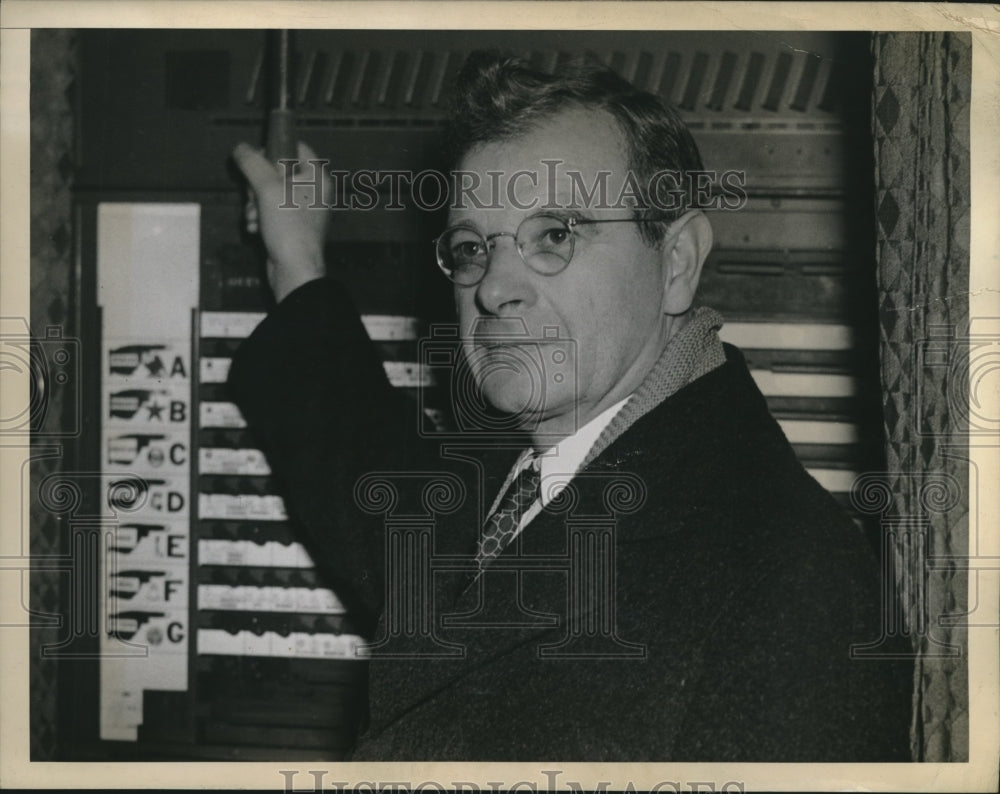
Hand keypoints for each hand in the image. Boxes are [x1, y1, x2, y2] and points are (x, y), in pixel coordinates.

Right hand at [233, 141, 330, 301]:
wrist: (295, 270)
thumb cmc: (290, 229)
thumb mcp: (268, 189)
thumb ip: (253, 164)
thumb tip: (241, 149)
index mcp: (317, 178)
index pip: (297, 148)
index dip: (274, 149)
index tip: (257, 157)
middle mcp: (314, 192)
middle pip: (278, 172)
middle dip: (257, 184)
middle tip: (253, 194)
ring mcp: (303, 211)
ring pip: (270, 193)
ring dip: (254, 204)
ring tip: (254, 216)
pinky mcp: (292, 227)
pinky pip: (270, 213)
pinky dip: (259, 219)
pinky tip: (255, 228)